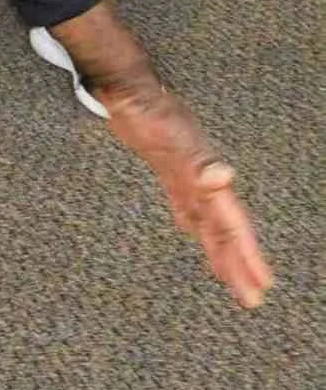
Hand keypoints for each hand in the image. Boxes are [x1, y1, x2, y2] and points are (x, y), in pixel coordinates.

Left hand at [100, 77, 271, 308]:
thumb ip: (197, 160)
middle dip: (239, 264)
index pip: (233, 223)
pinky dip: (193, 224)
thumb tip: (223, 178)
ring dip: (220, 251)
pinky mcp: (170, 172)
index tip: (263, 283)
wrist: (127, 90)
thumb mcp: (170, 135)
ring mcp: (187, 176)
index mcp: (208, 176)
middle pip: (226, 229)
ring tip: (230, 279)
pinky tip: (193, 233)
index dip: (248, 253)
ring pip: (209, 222)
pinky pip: (187, 206)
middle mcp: (202, 179)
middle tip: (252, 299)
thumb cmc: (148, 111)